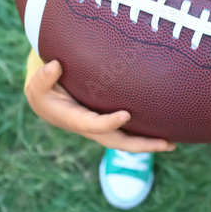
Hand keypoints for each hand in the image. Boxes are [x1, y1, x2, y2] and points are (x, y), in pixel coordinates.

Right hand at [24, 60, 176, 152]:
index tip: (125, 115)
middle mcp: (91, 128)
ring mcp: (101, 127)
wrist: (47, 99)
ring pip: (126, 139)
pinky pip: (128, 131)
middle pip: (117, 141)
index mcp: (74, 120)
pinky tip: (165, 130)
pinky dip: (144, 133)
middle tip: (165, 143)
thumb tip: (55, 67)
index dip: (108, 123)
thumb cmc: (44, 89)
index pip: (93, 125)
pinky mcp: (108, 122)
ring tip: (172, 143)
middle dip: (141, 145)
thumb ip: (42, 78)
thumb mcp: (37, 84)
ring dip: (148, 143)